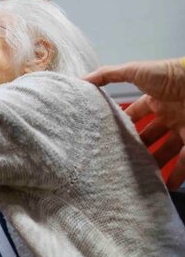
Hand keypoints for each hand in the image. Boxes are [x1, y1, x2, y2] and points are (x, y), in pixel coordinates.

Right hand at [86, 58, 184, 188]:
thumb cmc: (170, 74)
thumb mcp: (134, 71)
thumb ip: (108, 75)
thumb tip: (82, 80)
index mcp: (155, 99)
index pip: (136, 114)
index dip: (124, 125)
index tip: (109, 138)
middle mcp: (169, 114)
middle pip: (150, 135)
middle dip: (138, 147)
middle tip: (120, 160)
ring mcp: (183, 128)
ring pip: (166, 151)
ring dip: (154, 163)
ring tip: (138, 176)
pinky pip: (184, 161)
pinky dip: (176, 175)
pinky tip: (164, 185)